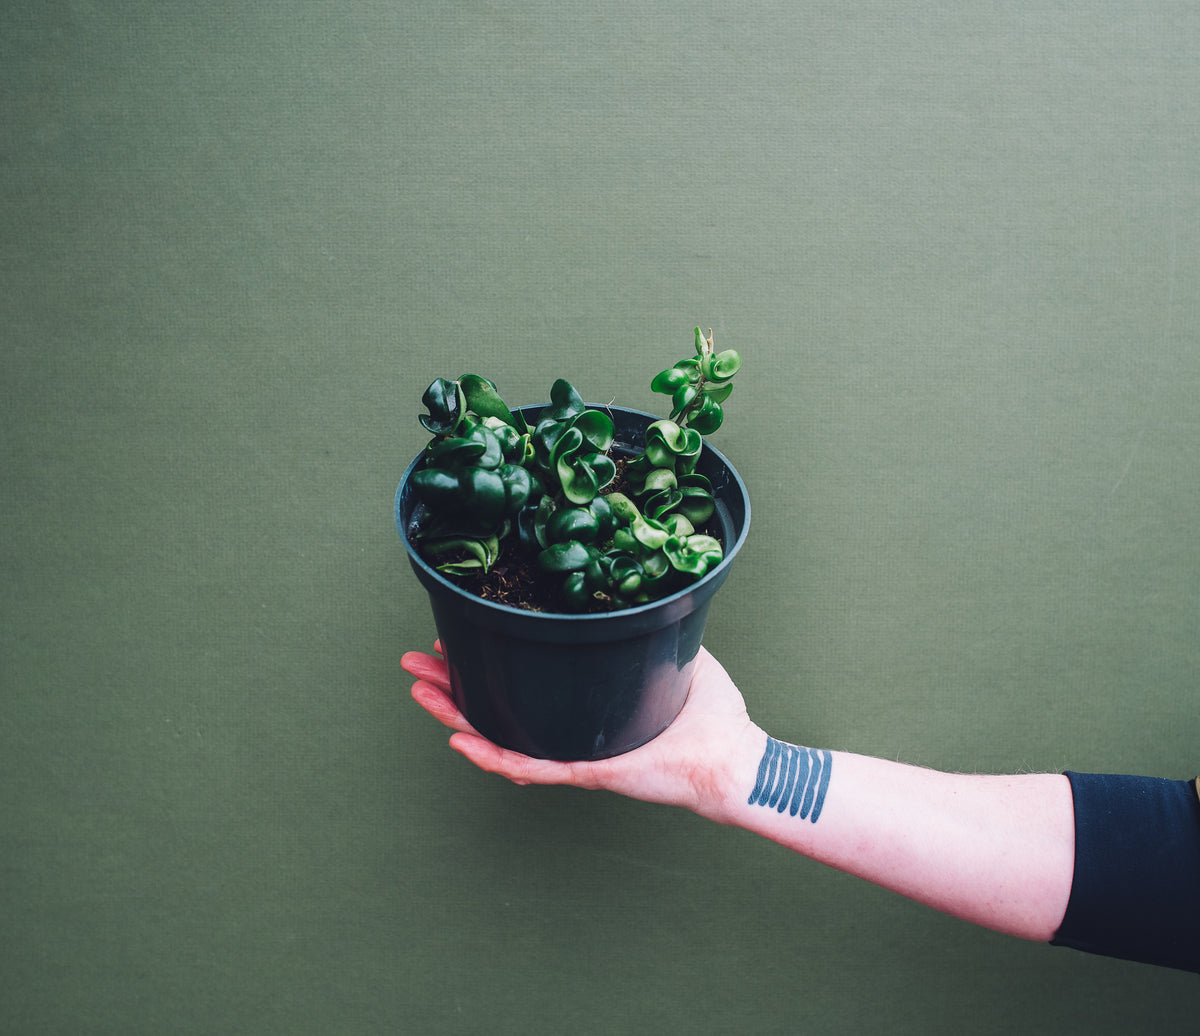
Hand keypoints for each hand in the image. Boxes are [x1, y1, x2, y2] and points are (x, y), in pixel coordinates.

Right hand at [402, 642, 761, 820]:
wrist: (735, 758)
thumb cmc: (713, 718)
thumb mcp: (675, 656)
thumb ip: (651, 628)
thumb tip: (636, 589)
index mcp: (584, 714)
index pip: (523, 691)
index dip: (486, 668)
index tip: (458, 640)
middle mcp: (571, 736)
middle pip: (496, 713)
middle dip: (451, 688)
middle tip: (416, 663)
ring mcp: (576, 756)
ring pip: (500, 740)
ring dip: (455, 715)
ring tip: (420, 690)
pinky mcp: (589, 771)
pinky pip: (531, 765)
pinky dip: (493, 755)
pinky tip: (461, 738)